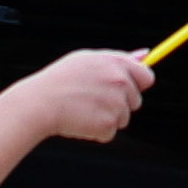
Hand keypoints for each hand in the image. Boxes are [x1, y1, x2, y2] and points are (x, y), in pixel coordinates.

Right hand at [4, 48, 149, 146]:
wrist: (40, 103)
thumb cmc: (61, 80)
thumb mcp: (87, 60)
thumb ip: (118, 58)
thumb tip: (146, 54)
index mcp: (116, 63)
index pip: (146, 77)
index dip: (137, 85)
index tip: (123, 91)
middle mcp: (120, 82)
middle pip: (136, 101)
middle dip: (119, 103)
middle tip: (92, 100)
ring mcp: (116, 104)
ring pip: (123, 118)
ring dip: (107, 118)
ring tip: (82, 109)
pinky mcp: (108, 124)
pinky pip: (110, 133)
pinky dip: (97, 132)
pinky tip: (80, 121)